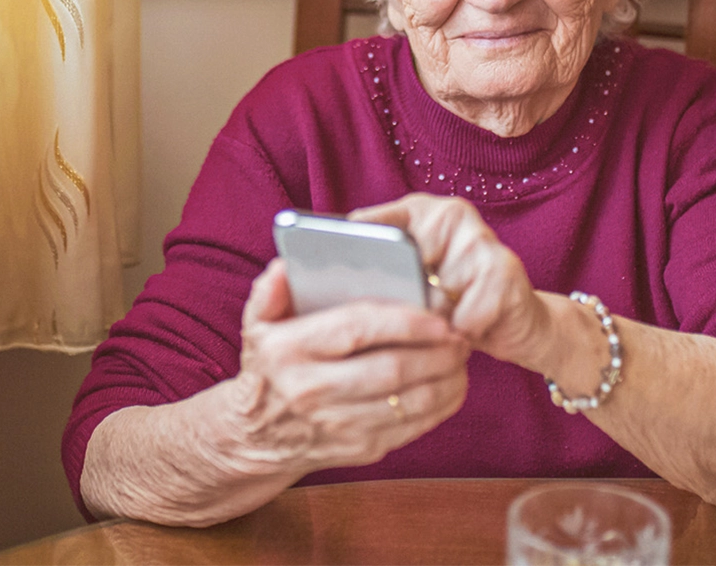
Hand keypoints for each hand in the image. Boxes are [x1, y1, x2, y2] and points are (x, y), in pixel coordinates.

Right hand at [228, 258, 469, 472]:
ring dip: (445, 379)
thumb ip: (270, 291)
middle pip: (390, 370)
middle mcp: (310, 390)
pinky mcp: (359, 448)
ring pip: (408, 402)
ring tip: (460, 357)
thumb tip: (285, 268)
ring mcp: (337, 425)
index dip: (403, 322)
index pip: (355, 329)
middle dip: (436, 352)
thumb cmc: (268, 367)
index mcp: (287, 350)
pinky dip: (440, 406)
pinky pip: (411, 427)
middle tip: (460, 335)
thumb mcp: (256, 324)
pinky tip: (451, 385)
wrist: (255, 437)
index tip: (438, 316)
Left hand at [350, 193, 552, 370]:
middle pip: (400, 269)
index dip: (352, 256)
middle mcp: (451, 214)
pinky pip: (461, 317)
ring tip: (444, 324)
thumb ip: (383, 274)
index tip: (333, 278)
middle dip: (400, 303)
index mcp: (422, 210)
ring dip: (433, 325)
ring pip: (432, 298)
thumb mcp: (416, 284)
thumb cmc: (456, 303)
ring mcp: (480, 238)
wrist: (517, 321)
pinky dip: (460, 334)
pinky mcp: (504, 269)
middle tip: (406, 318)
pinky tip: (468, 331)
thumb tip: (332, 288)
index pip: (373, 226)